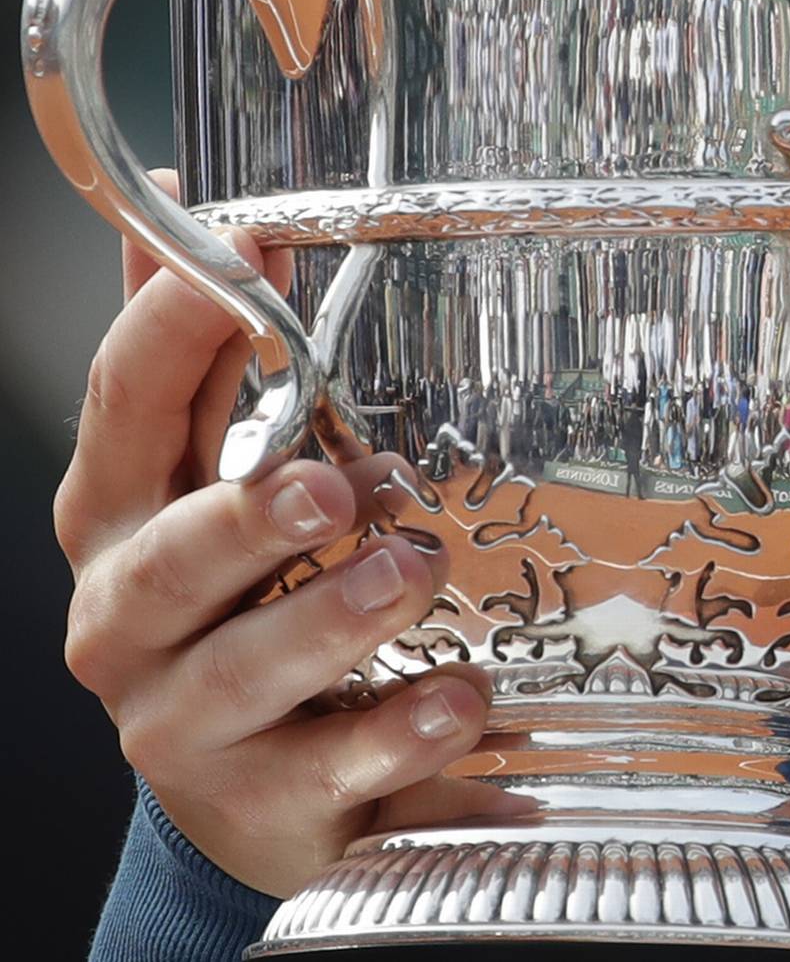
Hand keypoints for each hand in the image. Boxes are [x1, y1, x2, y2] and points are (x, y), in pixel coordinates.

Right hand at [54, 169, 527, 895]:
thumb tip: (176, 196)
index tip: (257, 243)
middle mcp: (130, 621)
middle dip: (244, 519)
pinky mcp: (265, 802)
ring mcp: (188, 723)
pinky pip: (331, 769)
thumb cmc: (239, 603)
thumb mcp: (208, 472)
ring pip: (242, 670)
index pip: (124, 409)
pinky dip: (399, 734)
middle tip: (331, 485)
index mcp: (117, 519)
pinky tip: (463, 695)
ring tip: (412, 572)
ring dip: (331, 616)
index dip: (179, 323)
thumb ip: (197, 350)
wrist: (261, 790)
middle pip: (164, 563)